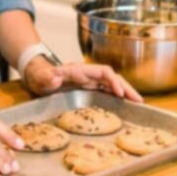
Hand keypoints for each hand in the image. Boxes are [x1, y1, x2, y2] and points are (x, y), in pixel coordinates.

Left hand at [23, 59, 142, 102]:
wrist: (37, 78)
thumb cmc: (39, 77)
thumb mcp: (40, 78)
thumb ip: (47, 77)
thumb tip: (54, 77)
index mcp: (80, 70)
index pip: (103, 72)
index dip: (113, 82)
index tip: (120, 94)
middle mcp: (88, 75)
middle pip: (112, 78)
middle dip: (126, 88)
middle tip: (139, 101)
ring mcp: (89, 82)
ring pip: (112, 85)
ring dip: (126, 92)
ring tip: (139, 104)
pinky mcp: (89, 89)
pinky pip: (107, 91)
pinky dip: (118, 97)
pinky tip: (126, 105)